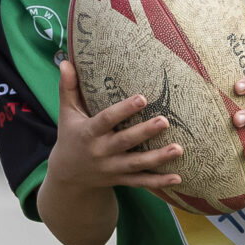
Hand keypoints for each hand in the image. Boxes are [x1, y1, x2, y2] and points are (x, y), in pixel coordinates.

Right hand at [49, 60, 181, 192]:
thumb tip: (66, 62)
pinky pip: (141, 182)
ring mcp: (112, 168)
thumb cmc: (70, 136)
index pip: (106, 120)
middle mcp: (101, 152)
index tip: (142, 98)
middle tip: (165, 121)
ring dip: (158, 158)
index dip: (124, 110)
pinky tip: (178, 179)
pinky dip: (159, 182)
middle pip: (125, 142)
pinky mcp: (120, 179)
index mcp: (88, 133)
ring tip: (178, 149)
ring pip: (137, 164)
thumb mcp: (66, 113)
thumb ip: (68, 88)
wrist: (67, 175)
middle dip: (145, 132)